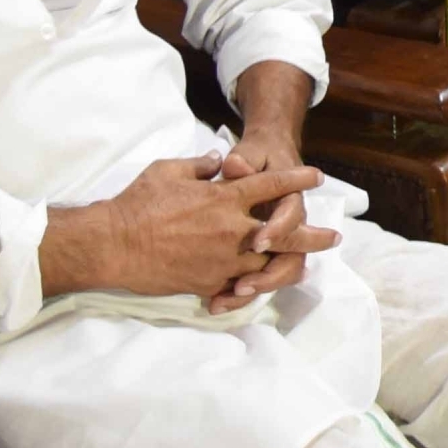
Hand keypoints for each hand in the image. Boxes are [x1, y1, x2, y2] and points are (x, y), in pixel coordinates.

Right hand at [82, 156, 336, 304]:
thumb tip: (218, 161)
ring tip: (305, 265)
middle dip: (313, 234)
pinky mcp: (210, 282)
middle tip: (334, 237)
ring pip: (269, 263)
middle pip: (285, 232)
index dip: (296, 178)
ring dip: (288, 263)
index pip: (271, 184)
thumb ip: (199, 165)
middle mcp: (232, 229)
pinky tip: (262, 285)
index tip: (317, 175)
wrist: (113, 245)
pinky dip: (251, 285)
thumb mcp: (168, 170)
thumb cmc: (137, 204)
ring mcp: (223, 259)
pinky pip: (240, 286)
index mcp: (224, 197)